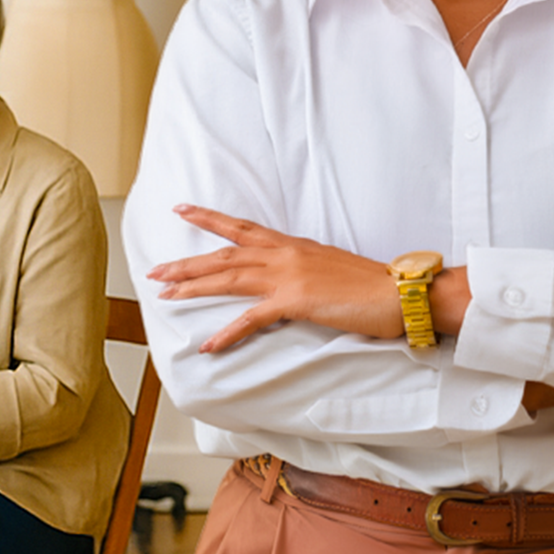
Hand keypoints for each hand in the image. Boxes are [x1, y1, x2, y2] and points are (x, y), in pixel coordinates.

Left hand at [150, 205, 405, 352]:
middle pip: (225, 254)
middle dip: (187, 262)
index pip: (242, 227)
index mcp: (293, 245)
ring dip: (194, 286)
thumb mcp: (330, 268)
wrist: (398, 292)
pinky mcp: (296, 301)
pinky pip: (252, 318)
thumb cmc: (371, 285)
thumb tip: (287, 281)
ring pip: (229, 278)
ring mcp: (289, 276)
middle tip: (156, 270)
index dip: (210, 218)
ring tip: (166, 294)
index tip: (182, 209)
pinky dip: (228, 332)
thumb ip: (304, 270)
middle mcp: (285, 254)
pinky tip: (209, 344)